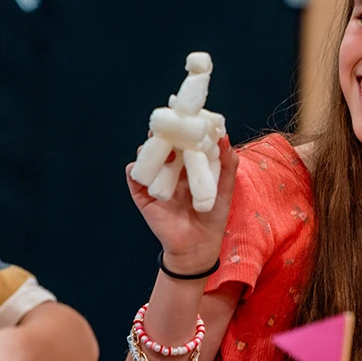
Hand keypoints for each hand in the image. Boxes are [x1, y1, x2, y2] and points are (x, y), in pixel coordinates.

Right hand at [125, 135, 238, 274]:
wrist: (198, 246)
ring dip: (149, 148)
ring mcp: (156, 182)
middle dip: (163, 133)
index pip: (183, 142)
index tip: (184, 114)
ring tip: (155, 142)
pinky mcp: (144, 196)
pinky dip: (135, 169)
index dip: (183, 128)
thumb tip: (224, 136)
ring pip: (148, 159)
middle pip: (163, 147)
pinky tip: (140, 163)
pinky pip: (135, 179)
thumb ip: (226, 164)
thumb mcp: (224, 188)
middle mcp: (171, 171)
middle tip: (167, 123)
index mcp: (189, 166)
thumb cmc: (213, 216)